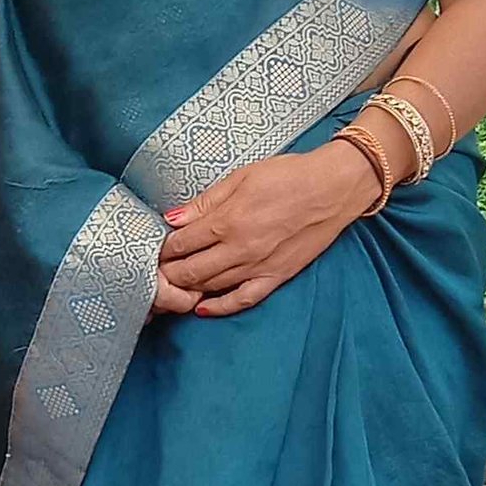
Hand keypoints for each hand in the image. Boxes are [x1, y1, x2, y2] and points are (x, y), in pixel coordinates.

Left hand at [155, 142, 382, 317]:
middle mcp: (240, 250)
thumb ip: (205, 202)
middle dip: (167, 274)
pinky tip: (203, 308)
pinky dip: (220, 307)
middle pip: (190, 271)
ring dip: (187, 290)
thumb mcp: (241, 177)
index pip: (181, 244)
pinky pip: (243, 299)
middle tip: (154, 273)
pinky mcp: (276, 277)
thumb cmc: (288, 176)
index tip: (152, 250)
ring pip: (211, 287)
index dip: (162, 249)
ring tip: (170, 288)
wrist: (334, 188)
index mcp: (227, 221)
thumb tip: (172, 218)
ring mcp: (258, 267)